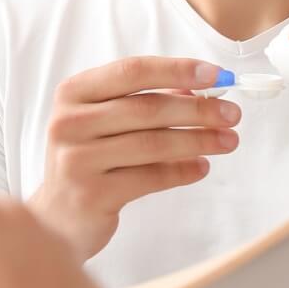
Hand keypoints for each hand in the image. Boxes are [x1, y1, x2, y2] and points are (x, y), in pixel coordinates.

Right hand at [29, 57, 240, 258]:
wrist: (56, 217)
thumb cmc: (87, 158)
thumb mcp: (105, 121)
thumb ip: (144, 101)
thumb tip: (198, 89)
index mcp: (73, 92)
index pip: (132, 71)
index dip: (177, 70)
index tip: (217, 75)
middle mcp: (69, 122)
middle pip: (147, 108)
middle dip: (198, 110)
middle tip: (233, 113)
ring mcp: (78, 159)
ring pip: (152, 144)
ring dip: (198, 141)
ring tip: (228, 141)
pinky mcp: (92, 193)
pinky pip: (150, 177)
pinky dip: (182, 171)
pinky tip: (202, 167)